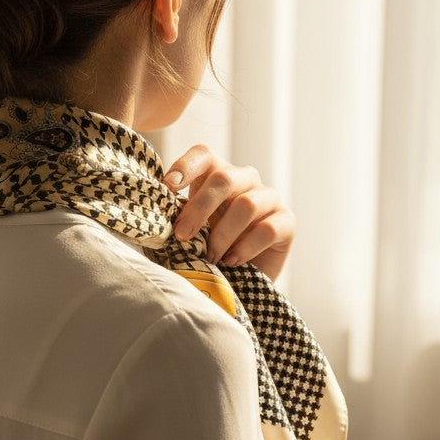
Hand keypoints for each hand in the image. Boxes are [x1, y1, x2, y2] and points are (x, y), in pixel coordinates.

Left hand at [163, 145, 295, 280]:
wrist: (241, 284)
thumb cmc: (209, 253)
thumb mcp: (190, 233)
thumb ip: (177, 219)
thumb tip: (153, 214)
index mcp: (217, 175)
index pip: (204, 155)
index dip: (185, 166)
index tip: (168, 187)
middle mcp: (245, 180)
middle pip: (224, 179)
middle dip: (199, 209)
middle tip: (182, 236)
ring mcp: (269, 199)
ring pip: (246, 205)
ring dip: (222, 235)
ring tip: (210, 258)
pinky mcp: (287, 222)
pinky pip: (267, 229)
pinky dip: (245, 248)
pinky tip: (231, 261)